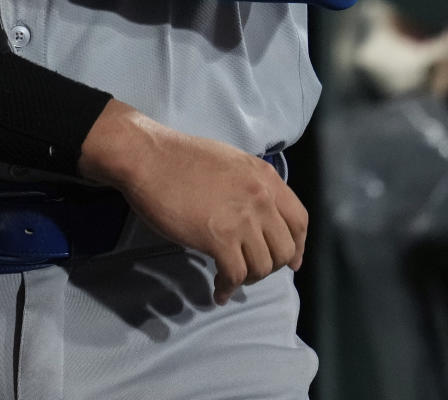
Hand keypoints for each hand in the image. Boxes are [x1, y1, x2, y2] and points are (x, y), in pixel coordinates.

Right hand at [77, 100, 306, 304]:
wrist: (148, 157)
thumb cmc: (180, 158)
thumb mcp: (230, 163)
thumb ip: (250, 187)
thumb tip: (258, 217)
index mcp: (264, 177)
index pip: (299, 219)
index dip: (297, 246)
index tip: (290, 261)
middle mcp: (260, 198)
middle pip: (285, 249)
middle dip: (271, 266)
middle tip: (251, 269)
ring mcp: (242, 218)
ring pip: (263, 266)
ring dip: (248, 278)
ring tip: (230, 279)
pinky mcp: (219, 238)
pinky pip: (236, 275)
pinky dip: (227, 287)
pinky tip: (218, 290)